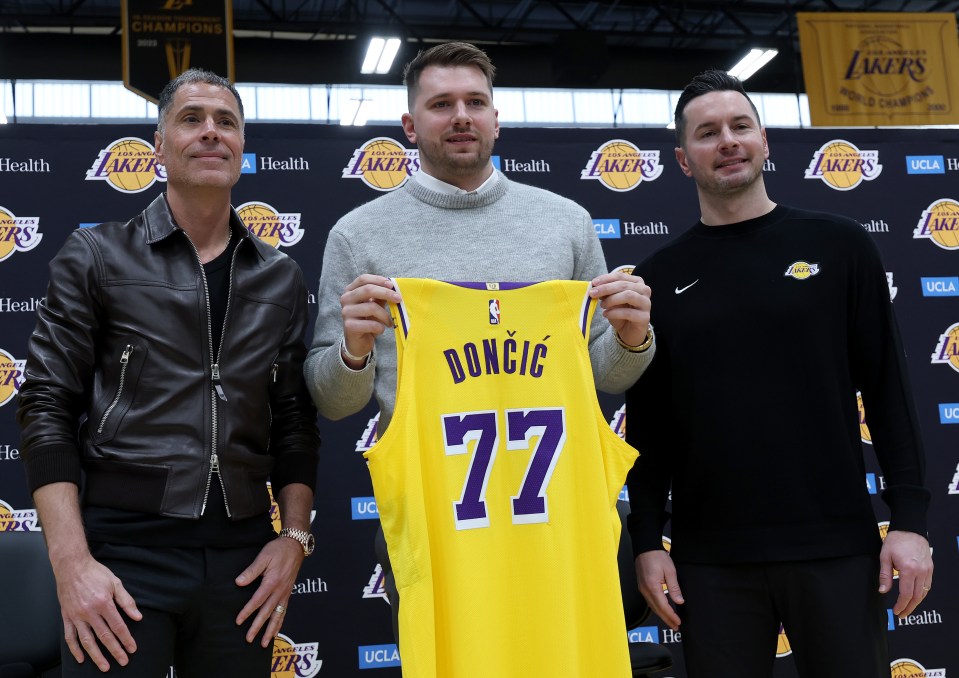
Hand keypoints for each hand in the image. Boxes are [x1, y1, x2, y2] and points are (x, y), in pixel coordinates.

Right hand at [54, 554, 141, 670]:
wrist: (71, 566)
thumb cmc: (94, 573)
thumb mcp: (115, 583)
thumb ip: (126, 601)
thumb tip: (137, 616)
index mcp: (103, 603)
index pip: (118, 626)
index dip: (126, 639)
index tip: (132, 648)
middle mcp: (89, 612)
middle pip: (104, 636)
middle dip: (115, 651)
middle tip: (123, 661)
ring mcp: (76, 616)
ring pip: (87, 641)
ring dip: (96, 655)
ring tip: (104, 666)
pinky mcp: (66, 617)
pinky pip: (70, 637)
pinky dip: (75, 649)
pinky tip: (81, 658)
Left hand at [235, 536, 304, 646]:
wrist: (295, 546)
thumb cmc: (278, 550)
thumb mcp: (263, 557)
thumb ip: (251, 571)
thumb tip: (239, 582)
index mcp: (272, 582)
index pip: (257, 601)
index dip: (247, 612)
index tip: (238, 621)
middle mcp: (279, 591)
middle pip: (267, 612)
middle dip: (258, 627)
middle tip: (249, 639)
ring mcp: (285, 593)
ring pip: (278, 615)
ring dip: (271, 630)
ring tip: (265, 643)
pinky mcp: (288, 593)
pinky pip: (284, 611)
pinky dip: (280, 622)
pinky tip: (277, 631)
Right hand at [339, 275, 401, 367]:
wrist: (358, 342)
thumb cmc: (367, 321)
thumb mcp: (374, 305)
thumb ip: (380, 296)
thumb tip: (393, 287)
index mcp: (350, 291)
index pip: (363, 279)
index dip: (378, 280)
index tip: (392, 285)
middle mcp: (346, 299)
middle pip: (367, 290)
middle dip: (386, 293)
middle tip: (399, 299)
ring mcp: (346, 312)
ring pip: (371, 307)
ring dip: (385, 315)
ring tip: (389, 322)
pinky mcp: (349, 326)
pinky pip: (370, 323)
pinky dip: (380, 327)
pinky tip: (381, 330)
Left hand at [589, 272, 651, 346]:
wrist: (629, 331)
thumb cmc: (621, 313)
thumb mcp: (611, 300)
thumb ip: (606, 292)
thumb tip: (595, 287)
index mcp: (637, 282)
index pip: (620, 276)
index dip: (606, 278)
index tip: (593, 283)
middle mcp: (644, 290)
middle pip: (624, 285)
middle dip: (606, 288)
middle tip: (592, 294)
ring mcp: (646, 303)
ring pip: (628, 295)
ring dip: (611, 300)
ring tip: (602, 306)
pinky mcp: (645, 317)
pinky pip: (628, 312)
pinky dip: (614, 312)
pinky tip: (606, 314)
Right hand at [635, 550, 682, 630]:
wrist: (645, 547)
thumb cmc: (658, 557)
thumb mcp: (670, 571)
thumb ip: (674, 587)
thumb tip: (679, 602)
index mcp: (653, 587)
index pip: (663, 606)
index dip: (671, 616)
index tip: (678, 622)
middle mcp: (645, 590)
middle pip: (656, 609)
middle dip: (666, 619)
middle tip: (676, 627)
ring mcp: (642, 589)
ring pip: (652, 606)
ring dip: (661, 615)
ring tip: (670, 622)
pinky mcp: (642, 586)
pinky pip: (649, 601)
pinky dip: (656, 608)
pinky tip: (661, 610)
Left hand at [880, 530, 932, 617]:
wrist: (910, 528)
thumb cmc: (896, 541)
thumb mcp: (885, 556)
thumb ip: (885, 575)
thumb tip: (883, 591)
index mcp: (908, 569)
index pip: (906, 594)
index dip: (901, 605)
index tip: (896, 611)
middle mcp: (921, 571)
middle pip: (917, 596)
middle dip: (909, 608)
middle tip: (902, 615)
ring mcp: (927, 570)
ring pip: (924, 592)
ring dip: (916, 602)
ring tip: (907, 608)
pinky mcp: (930, 568)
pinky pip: (927, 585)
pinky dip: (922, 593)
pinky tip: (915, 596)